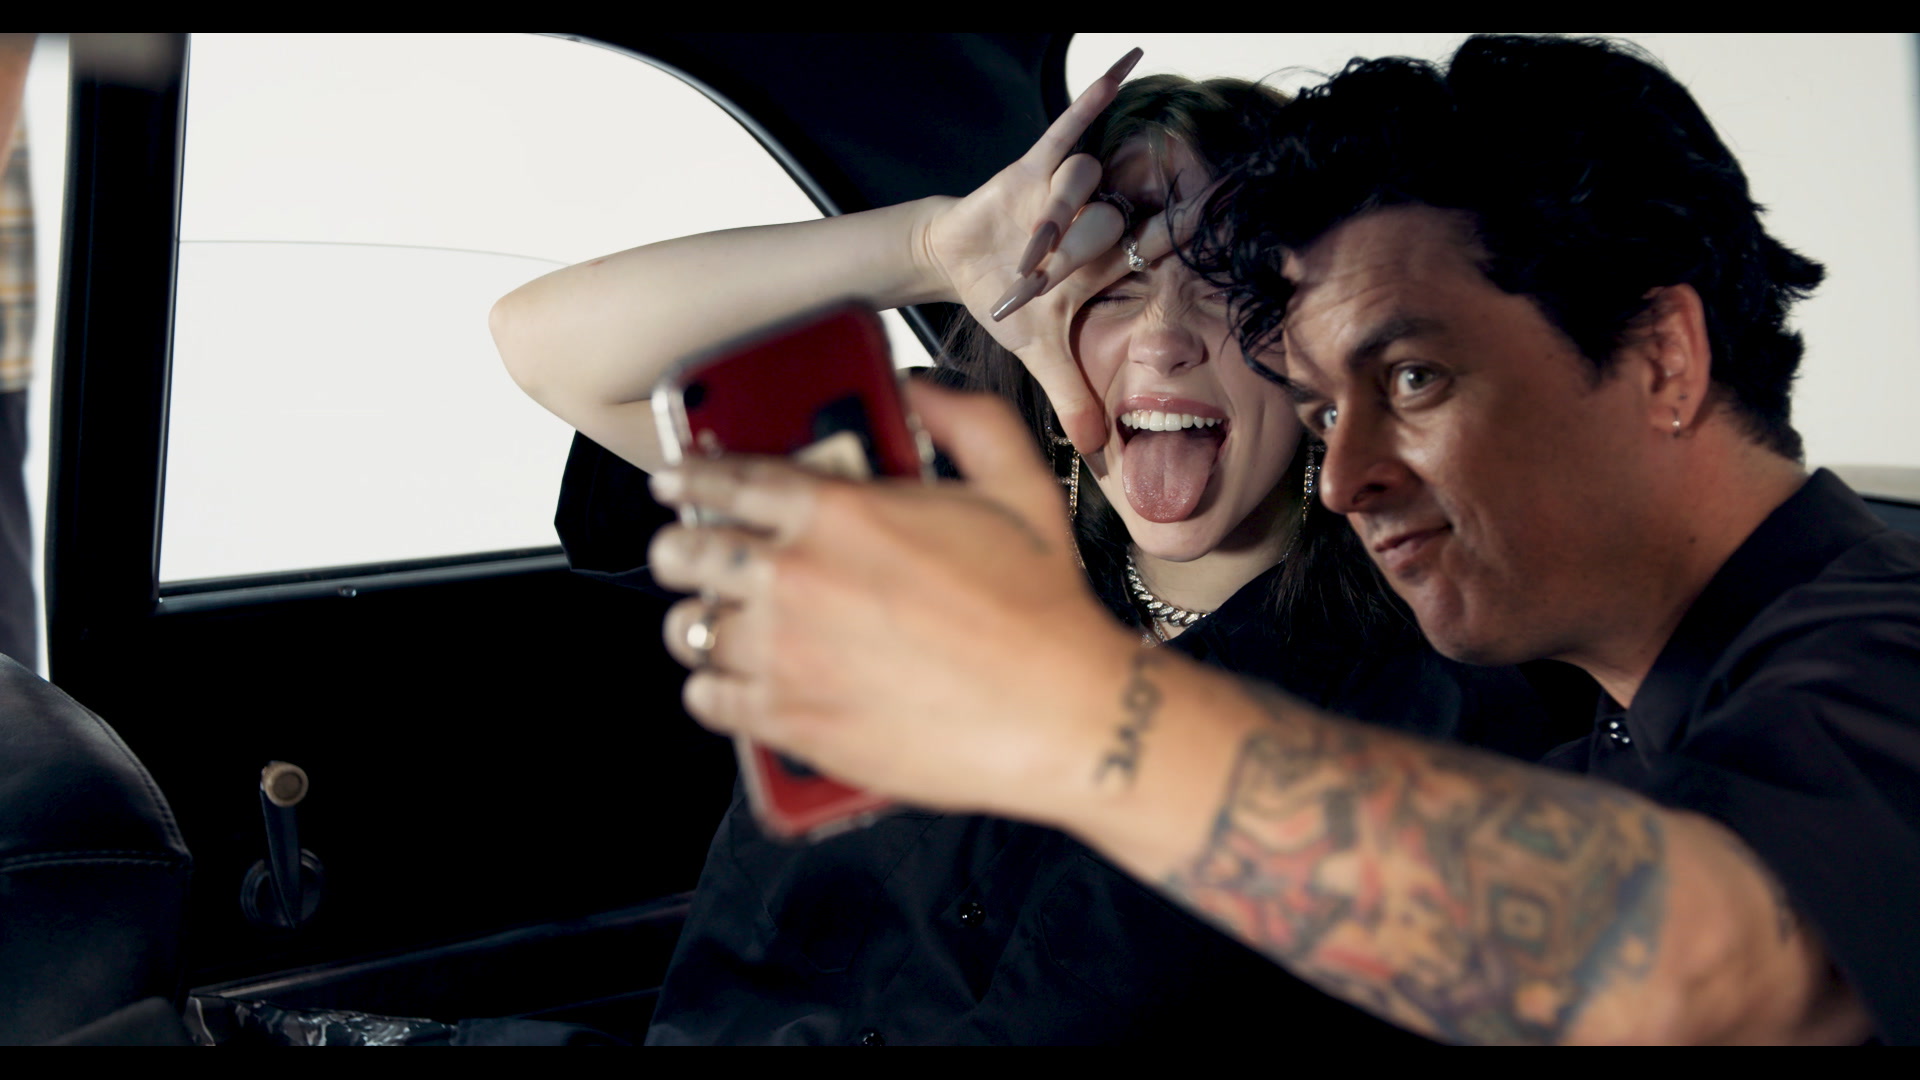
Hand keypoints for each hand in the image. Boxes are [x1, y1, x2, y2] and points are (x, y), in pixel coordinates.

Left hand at [646, 382, 1138, 817]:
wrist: (1062, 714)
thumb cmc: (1043, 609)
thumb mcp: (1019, 484)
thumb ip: (965, 420)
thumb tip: (921, 390)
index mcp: (838, 511)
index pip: (723, 479)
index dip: (687, 476)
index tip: (675, 483)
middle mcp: (796, 579)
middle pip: (685, 554)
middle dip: (683, 550)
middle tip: (697, 557)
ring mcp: (786, 655)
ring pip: (690, 631)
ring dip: (703, 622)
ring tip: (725, 623)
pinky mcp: (791, 721)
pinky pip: (708, 700)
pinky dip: (713, 689)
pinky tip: (736, 682)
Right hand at [918, 47, 1150, 454]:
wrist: (955, 264)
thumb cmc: (1006, 302)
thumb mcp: (1039, 352)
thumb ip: (1071, 397)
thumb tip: (1094, 453)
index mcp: (1105, 263)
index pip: (1156, 246)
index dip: (1185, 236)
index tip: (1223, 225)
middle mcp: (1096, 221)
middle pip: (1114, 221)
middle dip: (1080, 253)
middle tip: (1043, 283)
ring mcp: (1068, 191)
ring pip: (1087, 185)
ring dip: (1057, 219)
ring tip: (1024, 257)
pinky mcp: (1033, 167)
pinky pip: (1070, 126)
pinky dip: (1097, 94)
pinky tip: (1130, 61)